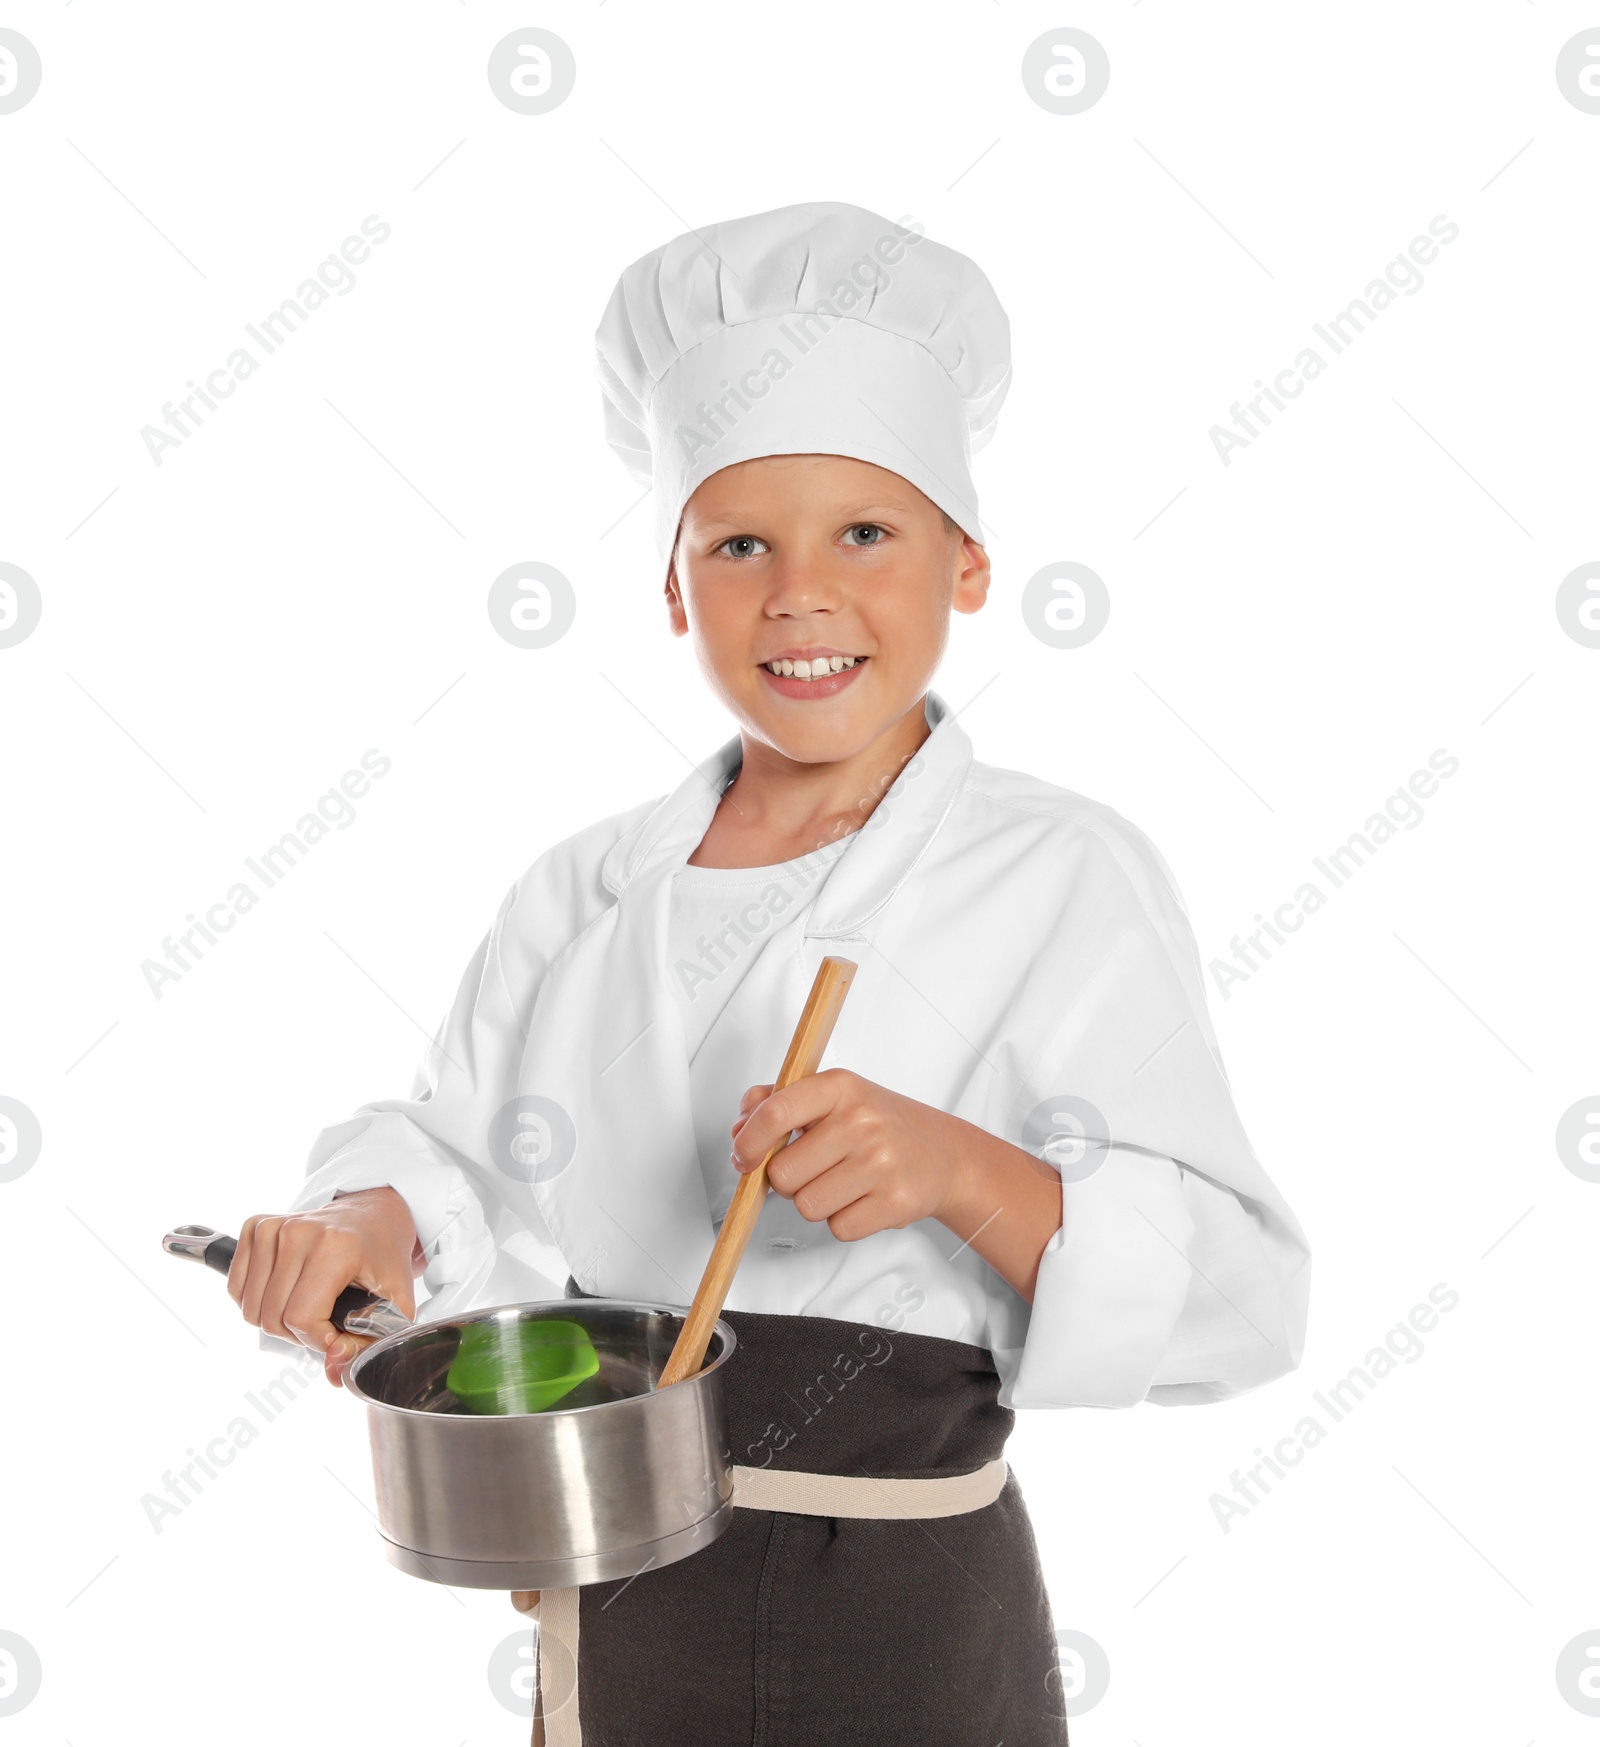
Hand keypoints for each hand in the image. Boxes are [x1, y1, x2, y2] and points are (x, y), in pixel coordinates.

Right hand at [227, 1186, 422, 1386]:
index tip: (338, 1333)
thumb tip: (334, 1372)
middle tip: (326, 1320)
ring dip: (278, 1321)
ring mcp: (273, 1227)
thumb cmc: (384, 1257)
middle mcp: (299, 1232)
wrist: (374, 1215)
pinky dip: (259, 1302)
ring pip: (252, 1309)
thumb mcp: (395, 1301)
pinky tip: (287, 1291)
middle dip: (299, 1334)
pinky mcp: (255, 1226)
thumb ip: (368, 1343)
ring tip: (309, 1305)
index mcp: (336, 1247)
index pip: (301, 1318)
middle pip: (272, 1318)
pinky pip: (237, 1289)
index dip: (319, 1340)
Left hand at [729, 1070, 970, 1240]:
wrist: (943, 1154)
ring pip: (806, 1206)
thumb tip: (740, 1128)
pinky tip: (862, 1198)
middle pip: (783, 1173)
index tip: (744, 1156)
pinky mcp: (896, 1202)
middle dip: (788, 1180)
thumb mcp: (833, 1097)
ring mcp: (881, 1162)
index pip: (775, 1112)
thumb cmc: (880, 1125)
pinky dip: (843, 1220)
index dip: (748, 1141)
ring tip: (843, 1182)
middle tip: (814, 1168)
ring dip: (816, 1202)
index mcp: (840, 1087)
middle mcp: (862, 1121)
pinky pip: (838, 1229)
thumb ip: (778, 1102)